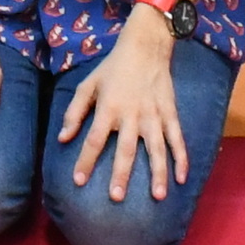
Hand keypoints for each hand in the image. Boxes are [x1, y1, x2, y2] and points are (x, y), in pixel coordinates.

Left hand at [58, 15, 194, 201]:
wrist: (145, 46)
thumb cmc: (113, 68)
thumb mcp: (88, 84)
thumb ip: (74, 112)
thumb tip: (62, 138)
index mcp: (108, 108)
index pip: (93, 139)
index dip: (85, 161)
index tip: (78, 181)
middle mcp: (131, 115)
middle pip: (125, 149)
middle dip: (120, 174)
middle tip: (116, 197)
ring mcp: (153, 115)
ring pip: (156, 149)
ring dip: (157, 173)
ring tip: (158, 197)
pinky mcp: (170, 113)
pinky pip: (177, 139)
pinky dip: (181, 158)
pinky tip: (182, 178)